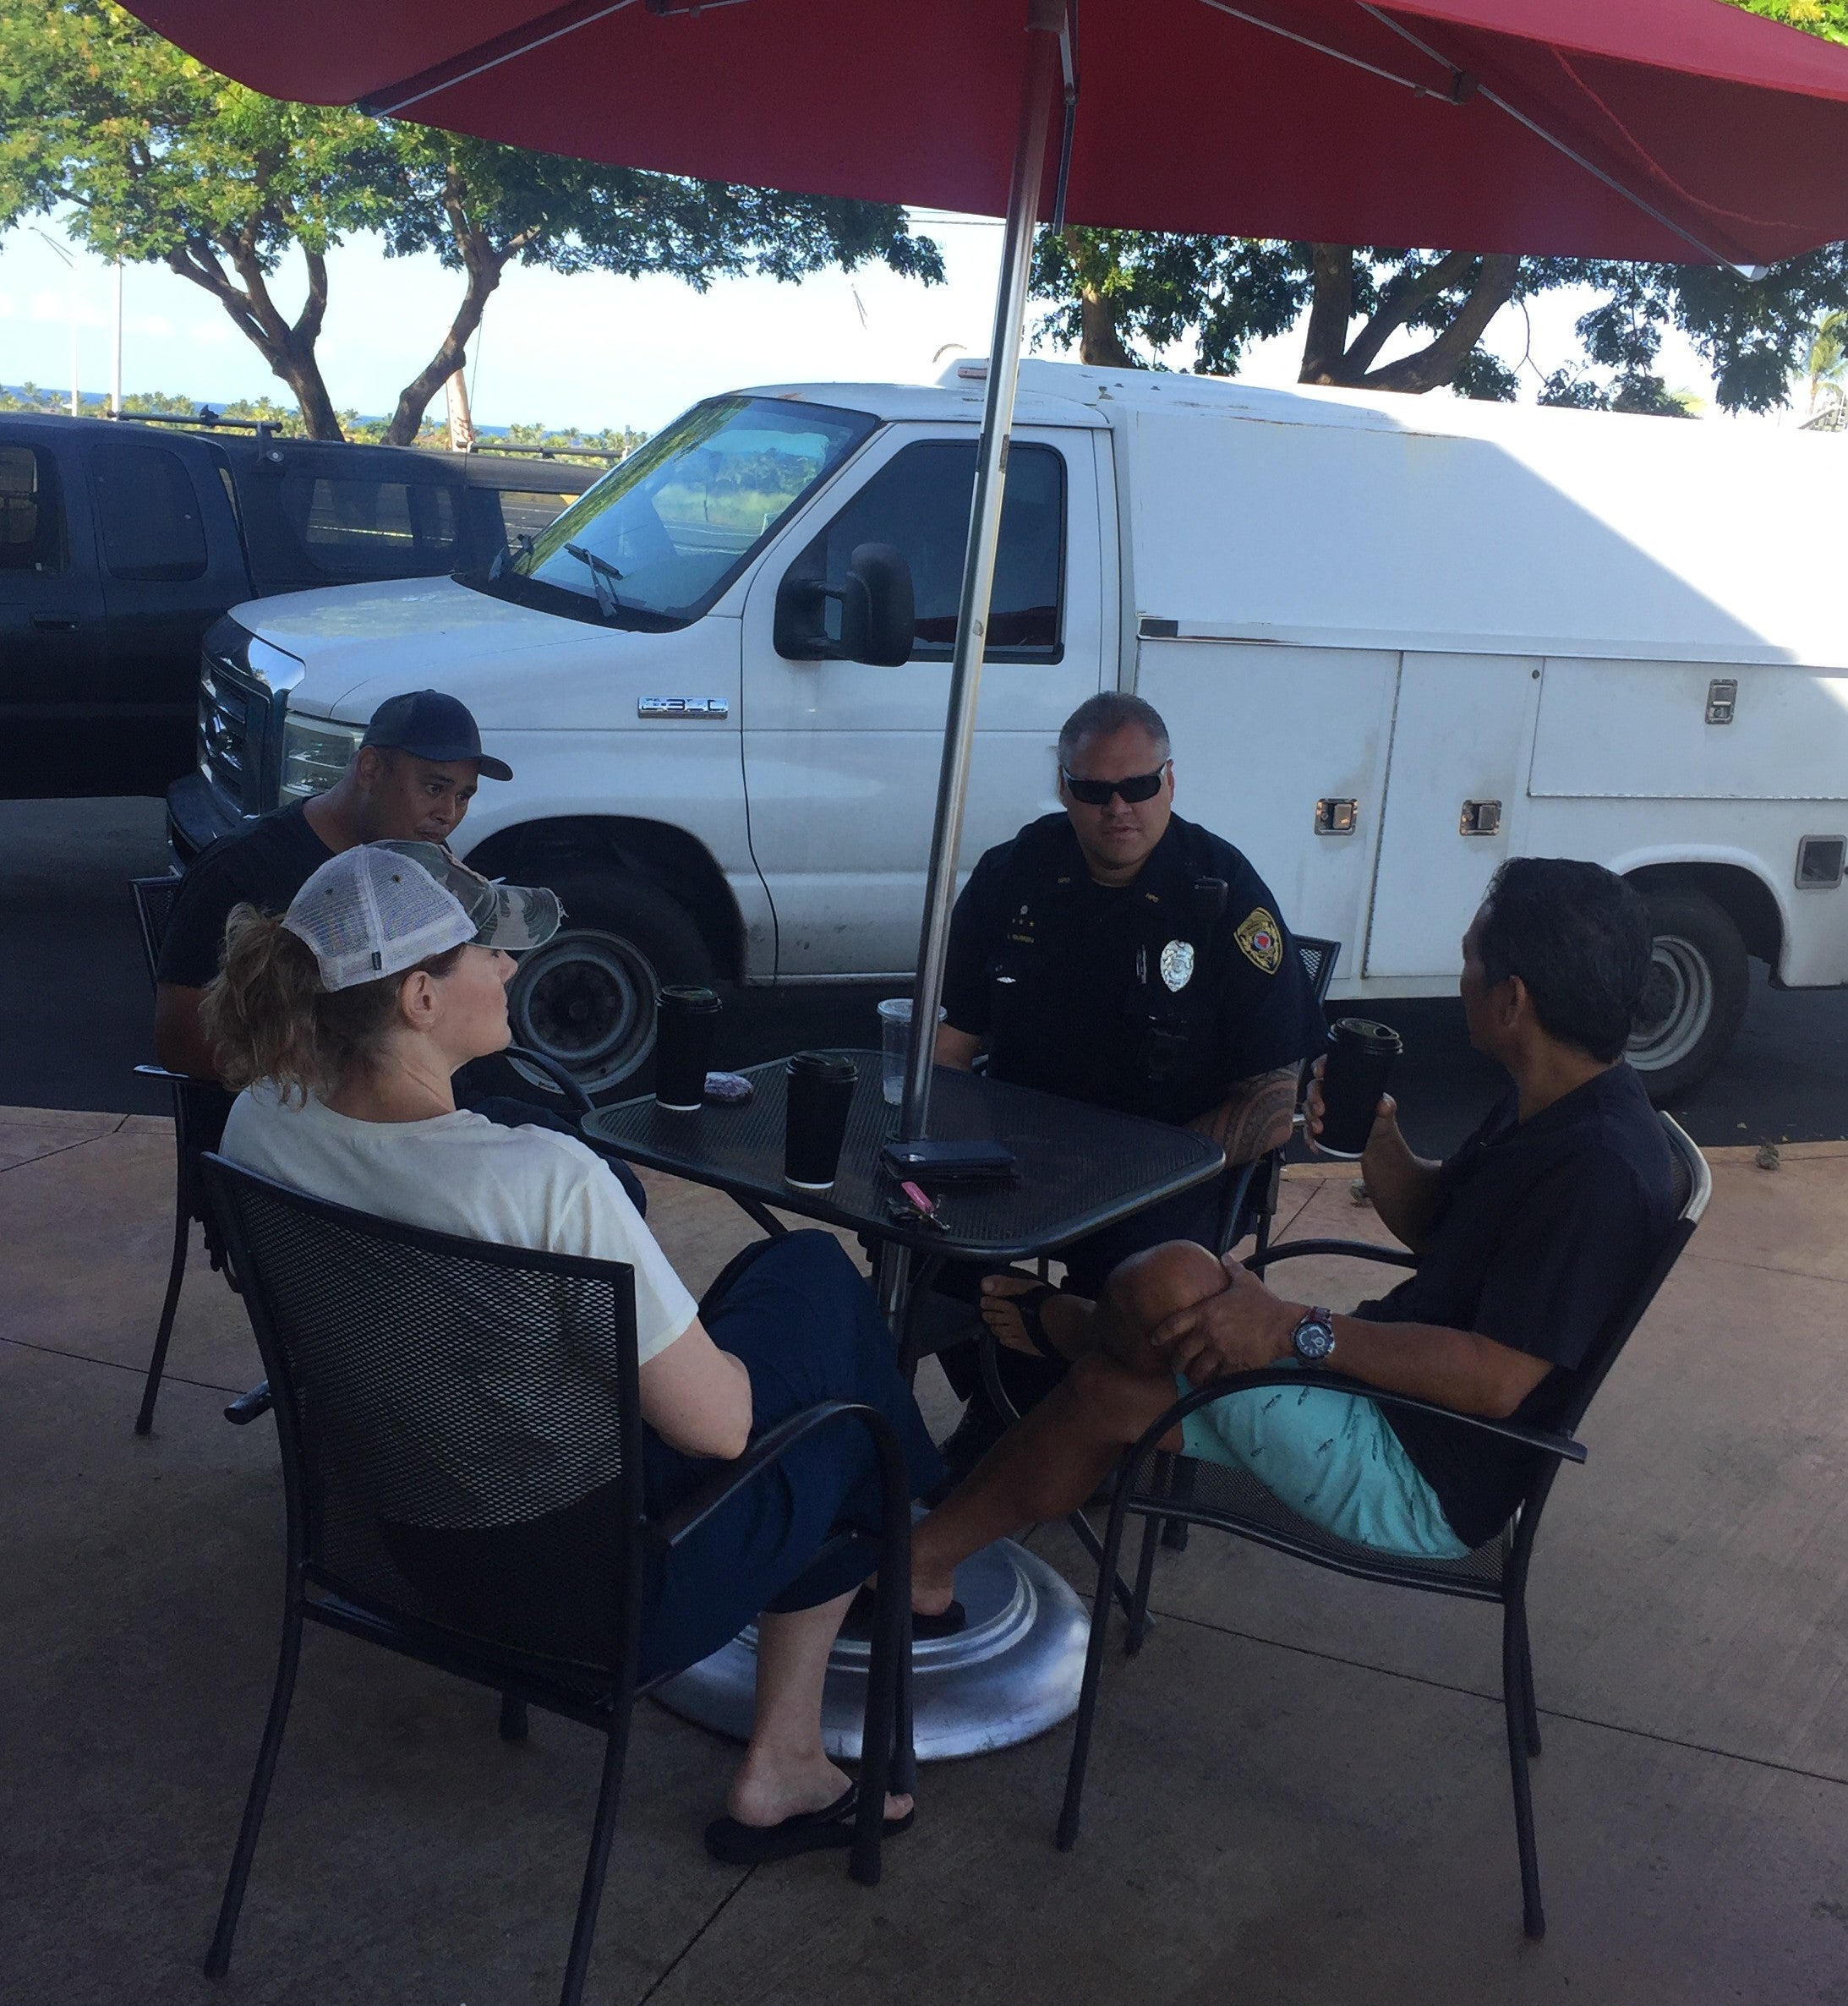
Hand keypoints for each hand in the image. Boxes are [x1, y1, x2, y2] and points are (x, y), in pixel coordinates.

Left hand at [1147, 1259, 1295, 1387]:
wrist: (1284, 1327)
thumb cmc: (1264, 1303)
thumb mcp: (1245, 1281)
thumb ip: (1232, 1268)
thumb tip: (1226, 1256)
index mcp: (1206, 1312)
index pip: (1175, 1324)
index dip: (1161, 1333)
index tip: (1154, 1340)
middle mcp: (1208, 1333)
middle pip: (1183, 1353)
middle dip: (1176, 1363)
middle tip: (1175, 1366)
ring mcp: (1220, 1351)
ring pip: (1198, 1369)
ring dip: (1192, 1376)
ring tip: (1191, 1379)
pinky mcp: (1233, 1365)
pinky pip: (1217, 1378)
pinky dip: (1212, 1383)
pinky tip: (1211, 1384)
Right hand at [1303, 1055, 1396, 1157]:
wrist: (1377, 1144)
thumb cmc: (1380, 1120)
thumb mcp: (1385, 1111)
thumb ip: (1387, 1106)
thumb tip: (1384, 1104)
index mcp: (1345, 1082)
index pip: (1329, 1068)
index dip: (1320, 1065)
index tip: (1319, 1072)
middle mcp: (1331, 1093)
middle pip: (1314, 1087)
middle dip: (1313, 1097)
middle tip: (1320, 1109)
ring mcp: (1323, 1110)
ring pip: (1308, 1107)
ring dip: (1309, 1117)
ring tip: (1319, 1127)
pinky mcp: (1320, 1126)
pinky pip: (1308, 1129)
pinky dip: (1309, 1137)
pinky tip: (1314, 1143)